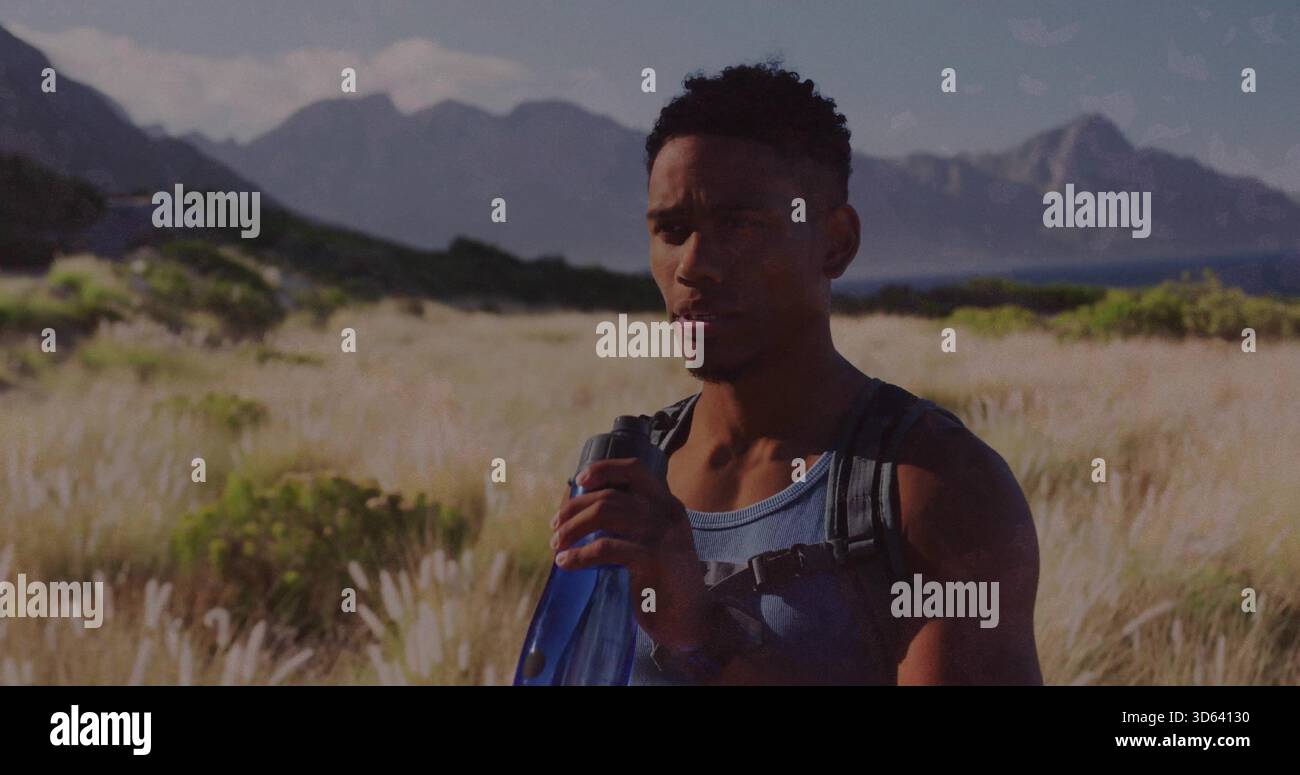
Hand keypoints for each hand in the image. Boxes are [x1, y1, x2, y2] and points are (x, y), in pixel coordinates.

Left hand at [550, 457, 710, 650]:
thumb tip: (584, 511)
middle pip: (610, 495)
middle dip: (575, 508)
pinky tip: (566, 563)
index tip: (578, 481)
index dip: (604, 469)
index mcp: (668, 505)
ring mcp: (662, 536)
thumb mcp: (656, 543)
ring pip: (606, 514)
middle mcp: (667, 514)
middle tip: (555, 527)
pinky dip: (579, 554)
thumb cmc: (666, 582)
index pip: (634, 470)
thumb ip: (633, 523)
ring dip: (572, 528)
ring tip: (556, 545)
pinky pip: (605, 548)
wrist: (694, 620)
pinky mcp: (653, 561)